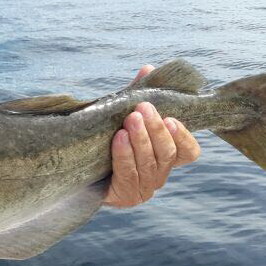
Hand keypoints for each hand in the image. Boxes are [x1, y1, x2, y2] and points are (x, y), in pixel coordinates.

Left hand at [104, 65, 200, 206]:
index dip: (183, 136)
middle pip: (167, 154)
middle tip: (143, 108)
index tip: (171, 119)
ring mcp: (143, 189)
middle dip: (155, 130)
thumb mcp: (122, 116)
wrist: (77, 169)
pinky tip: (119, 138)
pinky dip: (125, 155)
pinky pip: (128, 174)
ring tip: (130, 120)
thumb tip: (148, 69)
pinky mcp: (125, 196)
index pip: (189, 152)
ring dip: (141, 140)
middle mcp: (159, 175)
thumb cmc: (106, 139)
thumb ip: (137, 95)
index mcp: (165, 157)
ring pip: (149, 164)